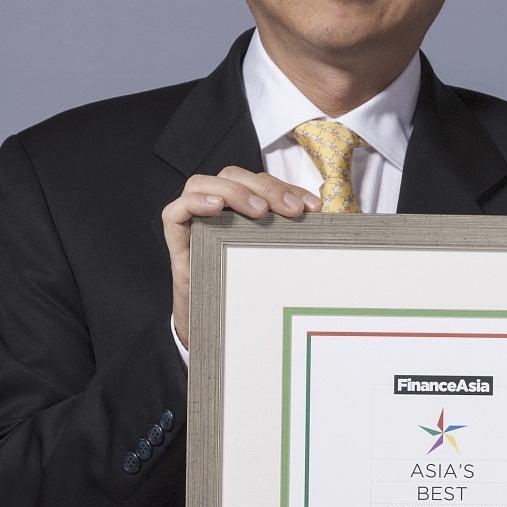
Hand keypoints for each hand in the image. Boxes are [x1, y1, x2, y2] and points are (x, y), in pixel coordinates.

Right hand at [164, 168, 319, 348]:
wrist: (215, 330)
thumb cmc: (247, 292)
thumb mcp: (274, 262)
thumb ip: (291, 241)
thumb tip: (331, 229)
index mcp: (239, 208)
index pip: (260, 183)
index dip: (287, 188)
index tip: (313, 208)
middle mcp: (215, 209)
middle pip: (234, 177)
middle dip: (267, 188)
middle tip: (292, 210)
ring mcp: (193, 222)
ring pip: (202, 183)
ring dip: (234, 191)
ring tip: (259, 210)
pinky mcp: (176, 241)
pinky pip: (174, 211)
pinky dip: (194, 203)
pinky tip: (216, 207)